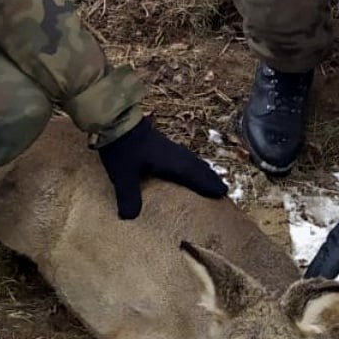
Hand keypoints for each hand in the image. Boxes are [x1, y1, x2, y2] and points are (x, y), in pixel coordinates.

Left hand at [97, 119, 227, 219]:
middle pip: (197, 167)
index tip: (222, 193)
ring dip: (202, 170)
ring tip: (211, 177)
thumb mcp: (123, 175)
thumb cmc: (122, 149)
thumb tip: (130, 217)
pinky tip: (186, 164)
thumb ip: (129, 196)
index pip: (193, 175)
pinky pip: (183, 156)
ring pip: (191, 160)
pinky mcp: (161, 143)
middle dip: (210, 178)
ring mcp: (168, 147)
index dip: (207, 185)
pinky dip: (191, 163)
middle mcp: (174, 154)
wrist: (115, 121)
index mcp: (170, 162)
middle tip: (223, 188)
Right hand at [304, 199, 338, 310]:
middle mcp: (331, 243)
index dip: (314, 293)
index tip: (310, 312)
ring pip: (318, 265)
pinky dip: (324, 275)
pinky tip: (326, 286)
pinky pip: (326, 261)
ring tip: (313, 303)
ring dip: (316, 282)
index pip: (321, 274)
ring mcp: (334, 241)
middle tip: (307, 312)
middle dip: (310, 290)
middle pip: (314, 270)